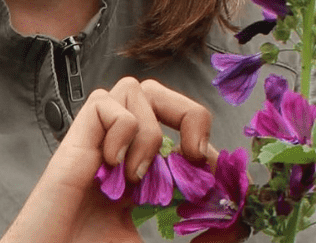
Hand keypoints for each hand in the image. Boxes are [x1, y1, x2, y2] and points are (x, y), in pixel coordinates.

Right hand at [1, 77, 243, 242]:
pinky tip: (112, 166)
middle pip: (159, 90)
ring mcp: (97, 139)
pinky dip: (120, 130)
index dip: (204, 142)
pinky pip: (106, 103)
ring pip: (135, 88)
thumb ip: (194, 239)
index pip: (179, 128)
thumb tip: (240, 224)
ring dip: (149, 128)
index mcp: (142, 167)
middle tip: (192, 156)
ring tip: (138, 174)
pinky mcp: (75, 138)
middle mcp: (121, 145)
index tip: (216, 178)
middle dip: (188, 113)